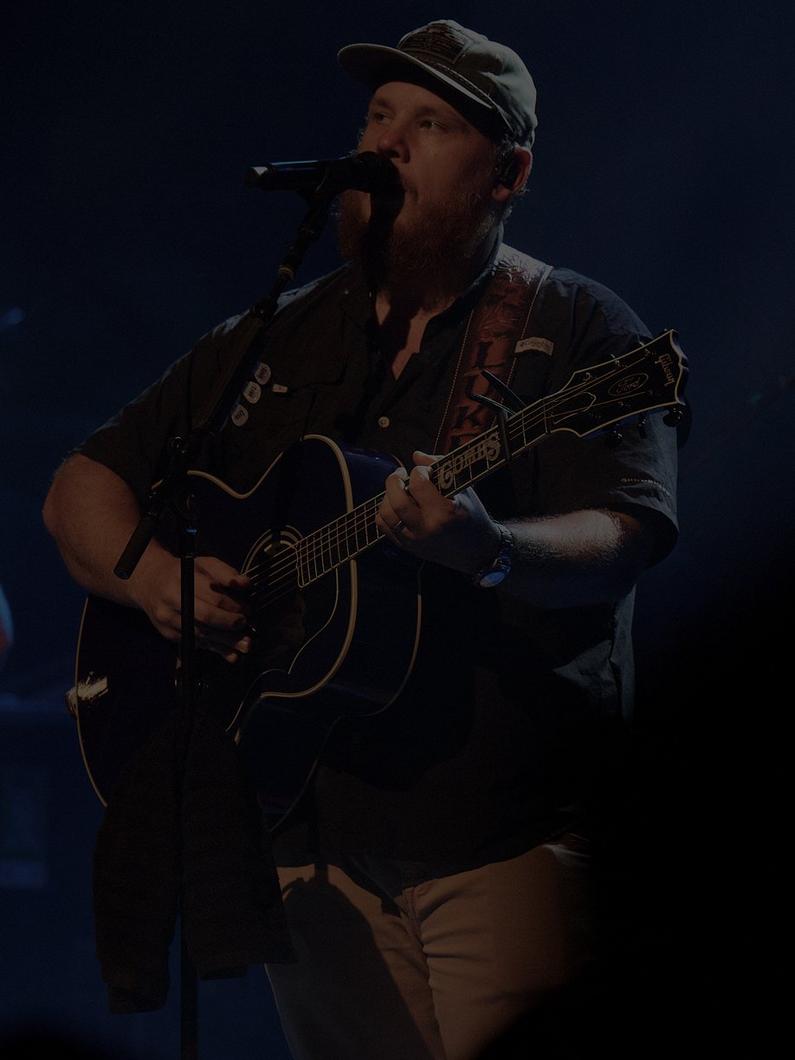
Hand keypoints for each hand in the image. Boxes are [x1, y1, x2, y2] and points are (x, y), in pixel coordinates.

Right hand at [129, 547, 251, 662]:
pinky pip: (194, 644)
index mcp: (183, 579)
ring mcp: (168, 619)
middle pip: (206, 617)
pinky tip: (230, 654)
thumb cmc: (182, 573)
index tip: (248, 609)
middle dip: (230, 624)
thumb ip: (225, 572)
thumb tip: (245, 584)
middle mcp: (173, 600)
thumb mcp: (203, 564)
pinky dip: (214, 649)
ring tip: (245, 645)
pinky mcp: (168, 634)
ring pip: (201, 634)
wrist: (150, 583)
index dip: (234, 605)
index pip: (213, 596)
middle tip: (245, 625)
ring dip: (226, 642)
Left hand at [376, 451, 501, 574]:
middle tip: (400, 474)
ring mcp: (415, 540)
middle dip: (393, 481)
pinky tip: (394, 504)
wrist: (476, 550)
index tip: (424, 472)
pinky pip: (384, 527)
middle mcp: (427, 528)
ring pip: (386, 514)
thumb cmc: (472, 516)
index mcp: (445, 512)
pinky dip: (384, 512)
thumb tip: (416, 455)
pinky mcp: (407, 547)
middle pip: (397, 501)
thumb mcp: (463, 489)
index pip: (419, 484)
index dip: (418, 472)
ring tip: (396, 489)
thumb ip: (440, 468)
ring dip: (387, 496)